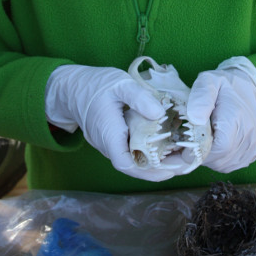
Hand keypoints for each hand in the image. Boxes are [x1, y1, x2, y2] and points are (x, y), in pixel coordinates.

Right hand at [45, 64, 176, 180]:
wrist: (71, 87)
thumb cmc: (96, 84)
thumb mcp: (120, 83)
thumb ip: (139, 98)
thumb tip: (160, 114)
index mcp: (108, 133)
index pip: (126, 163)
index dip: (148, 172)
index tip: (169, 171)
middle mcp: (107, 144)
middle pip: (133, 165)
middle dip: (159, 168)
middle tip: (184, 163)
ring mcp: (107, 143)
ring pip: (132, 159)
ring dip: (154, 161)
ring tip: (179, 155)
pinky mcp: (111, 139)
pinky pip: (129, 150)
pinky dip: (147, 151)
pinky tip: (164, 144)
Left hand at [187, 57, 255, 173]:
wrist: (249, 89)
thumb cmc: (225, 86)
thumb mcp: (209, 81)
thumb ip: (201, 97)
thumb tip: (194, 118)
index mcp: (236, 117)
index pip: (219, 147)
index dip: (198, 151)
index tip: (182, 144)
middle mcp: (247, 135)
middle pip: (218, 159)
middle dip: (197, 155)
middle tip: (184, 143)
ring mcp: (251, 146)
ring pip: (222, 165)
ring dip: (206, 158)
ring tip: (197, 142)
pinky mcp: (251, 153)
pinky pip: (229, 166)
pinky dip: (216, 160)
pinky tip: (210, 146)